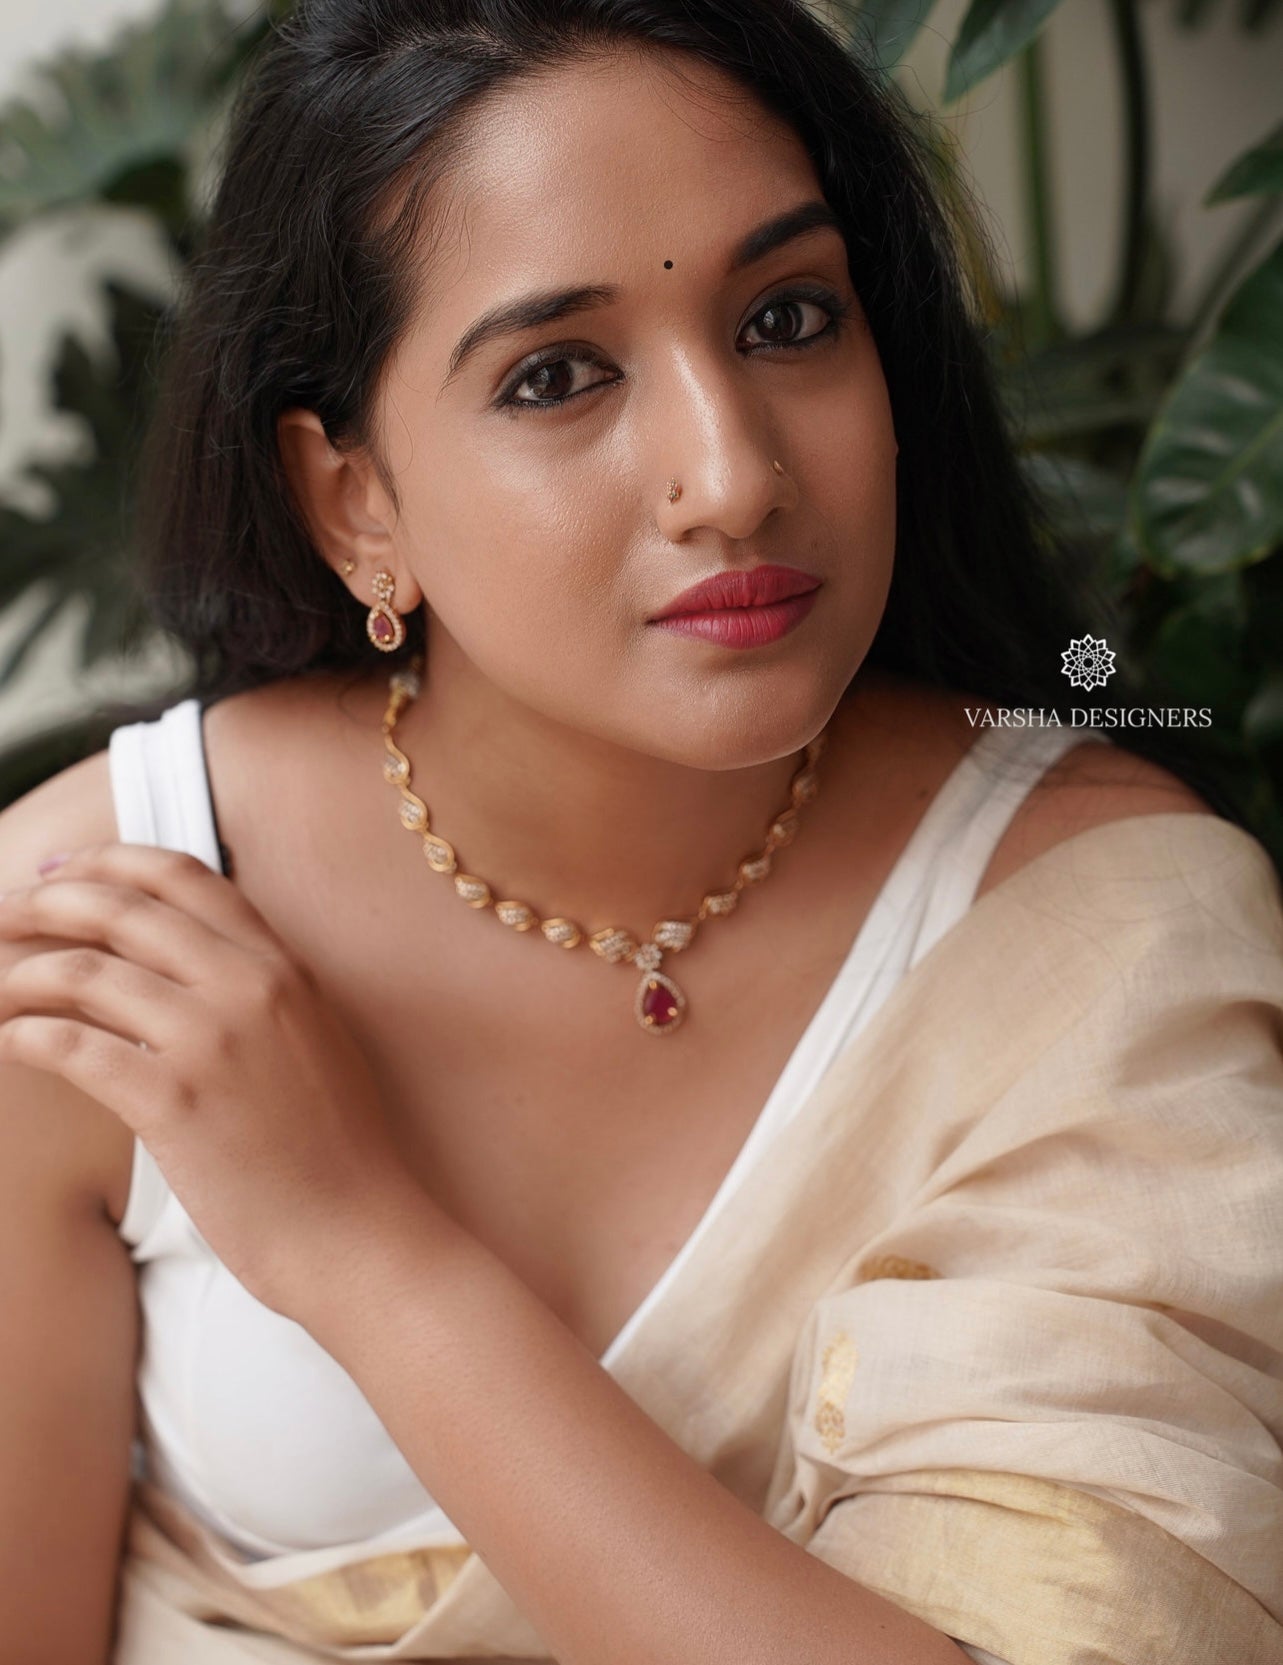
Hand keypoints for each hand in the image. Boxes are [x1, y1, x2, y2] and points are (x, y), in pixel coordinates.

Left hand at [0, 842, 427, 1316]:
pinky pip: (74, 1046)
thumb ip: (261, 996)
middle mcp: (250, 986)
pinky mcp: (174, 1102)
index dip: (111, 862)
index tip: (62, 871)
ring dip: (22, 975)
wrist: (359, 1234)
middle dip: (46, 903)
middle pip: (122, 911)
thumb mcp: (314, 1043)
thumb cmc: (337, 1155)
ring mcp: (212, 1040)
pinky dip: (28, 1037)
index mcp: (284, 967)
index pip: (184, 876)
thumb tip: (184, 974)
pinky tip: (11, 1043)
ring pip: (86, 972)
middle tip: (3, 915)